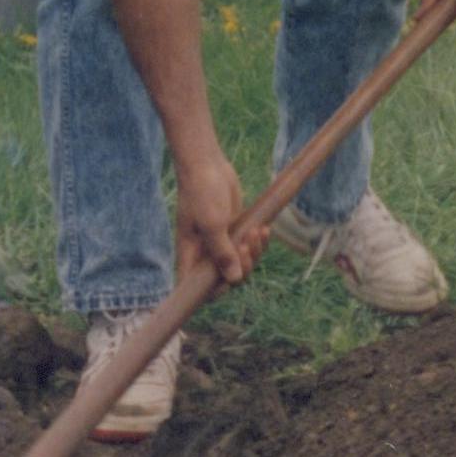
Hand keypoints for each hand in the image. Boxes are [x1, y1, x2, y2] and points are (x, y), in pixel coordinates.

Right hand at [174, 157, 254, 288]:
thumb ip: (222, 253)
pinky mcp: (232, 230)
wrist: (207, 164)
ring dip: (254, 252)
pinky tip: (264, 229)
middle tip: (245, 246)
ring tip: (258, 232)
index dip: (213, 292)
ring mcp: (219, 241)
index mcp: (191, 254)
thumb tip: (233, 279)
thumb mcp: (212, 224)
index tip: (229, 280)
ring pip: (241, 262)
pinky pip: (248, 245)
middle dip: (242, 267)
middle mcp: (204, 251)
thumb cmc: (202, 192)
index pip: (196, 287)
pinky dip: (258, 241)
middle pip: (225, 277)